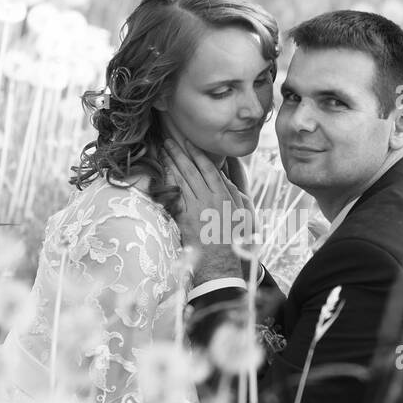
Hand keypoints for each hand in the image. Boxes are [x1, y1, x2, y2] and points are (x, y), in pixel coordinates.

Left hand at [161, 134, 242, 282]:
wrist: (221, 262)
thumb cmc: (233, 239)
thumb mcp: (240, 213)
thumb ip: (232, 192)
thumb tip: (223, 177)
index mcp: (224, 196)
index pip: (208, 168)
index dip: (197, 153)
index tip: (188, 142)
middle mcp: (209, 199)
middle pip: (191, 170)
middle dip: (179, 153)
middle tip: (169, 140)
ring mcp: (195, 208)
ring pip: (181, 179)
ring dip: (170, 163)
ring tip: (163, 150)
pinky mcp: (184, 218)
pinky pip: (174, 195)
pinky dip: (168, 181)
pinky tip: (162, 172)